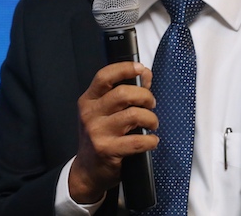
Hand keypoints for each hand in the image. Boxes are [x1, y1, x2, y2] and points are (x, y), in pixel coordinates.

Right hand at [69, 62, 158, 202]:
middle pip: (123, 93)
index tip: (140, 68)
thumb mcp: (105, 112)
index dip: (124, 69)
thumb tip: (145, 74)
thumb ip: (125, 92)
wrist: (88, 170)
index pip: (104, 76)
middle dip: (145, 96)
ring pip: (134, 115)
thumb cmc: (101, 136)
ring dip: (151, 118)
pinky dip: (151, 140)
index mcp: (89, 100)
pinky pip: (137, 140)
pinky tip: (151, 141)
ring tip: (152, 124)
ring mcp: (97, 132)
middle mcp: (90, 114)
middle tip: (151, 104)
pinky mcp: (107, 150)